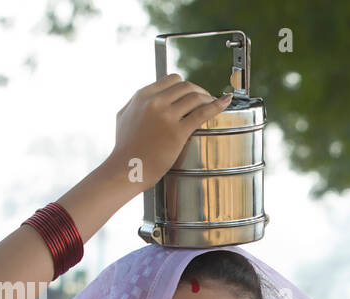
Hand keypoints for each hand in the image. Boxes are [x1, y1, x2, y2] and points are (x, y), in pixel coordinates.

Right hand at [107, 74, 232, 189]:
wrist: (127, 168)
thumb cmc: (125, 148)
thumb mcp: (124, 116)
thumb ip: (136, 104)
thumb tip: (144, 99)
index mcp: (143, 96)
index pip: (172, 79)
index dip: (186, 85)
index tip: (193, 93)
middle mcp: (155, 102)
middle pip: (186, 86)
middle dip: (200, 91)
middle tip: (206, 99)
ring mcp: (166, 116)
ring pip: (195, 97)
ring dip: (208, 98)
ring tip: (214, 104)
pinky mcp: (177, 132)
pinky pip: (202, 113)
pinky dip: (217, 106)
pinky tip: (225, 102)